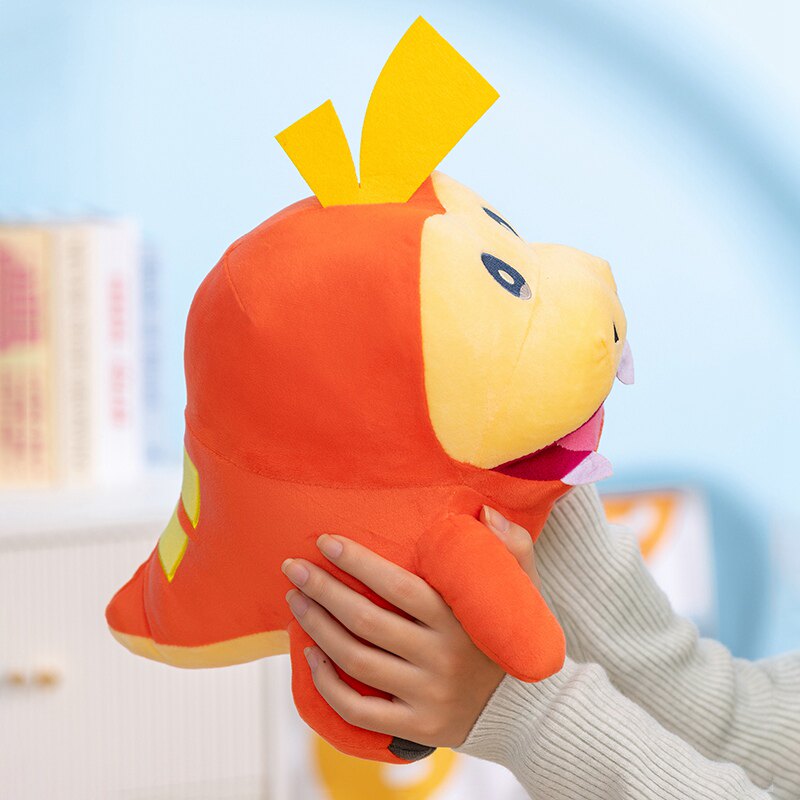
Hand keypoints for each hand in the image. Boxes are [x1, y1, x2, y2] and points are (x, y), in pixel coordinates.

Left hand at [281, 505, 542, 747]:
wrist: (526, 707)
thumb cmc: (511, 633)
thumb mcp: (524, 586)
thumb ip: (511, 545)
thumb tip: (487, 512)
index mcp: (461, 618)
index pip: (399, 587)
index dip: (358, 563)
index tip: (325, 542)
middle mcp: (442, 657)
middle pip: (367, 622)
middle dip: (323, 592)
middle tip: (293, 568)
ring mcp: (428, 695)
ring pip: (357, 662)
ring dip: (318, 629)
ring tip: (295, 603)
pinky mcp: (417, 727)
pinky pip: (360, 711)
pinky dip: (329, 685)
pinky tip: (311, 657)